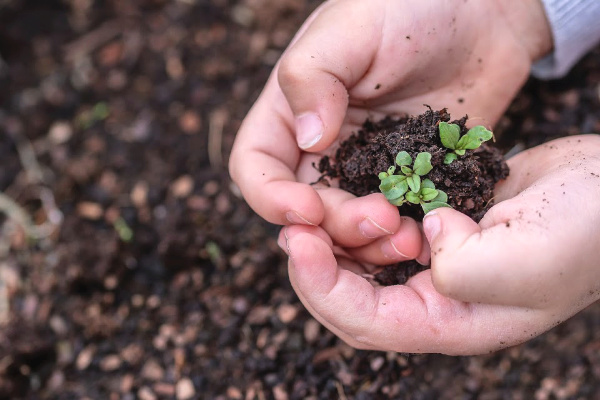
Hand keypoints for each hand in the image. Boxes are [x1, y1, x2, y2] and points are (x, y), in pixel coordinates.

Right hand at [230, 0, 551, 265]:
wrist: (483, 13)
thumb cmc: (411, 6)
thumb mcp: (352, 28)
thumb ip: (314, 77)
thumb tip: (307, 140)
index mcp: (292, 112)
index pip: (256, 167)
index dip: (270, 198)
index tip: (306, 210)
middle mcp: (323, 147)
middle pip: (306, 209)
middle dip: (334, 226)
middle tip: (379, 220)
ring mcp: (367, 168)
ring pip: (349, 226)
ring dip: (369, 243)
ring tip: (407, 237)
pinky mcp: (409, 180)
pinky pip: (397, 220)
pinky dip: (405, 237)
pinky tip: (428, 235)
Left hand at [279, 135, 599, 354]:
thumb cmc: (584, 232)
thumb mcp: (525, 259)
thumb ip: (463, 267)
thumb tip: (425, 238)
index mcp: (452, 323)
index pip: (365, 321)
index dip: (322, 287)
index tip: (298, 242)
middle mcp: (438, 301)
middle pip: (353, 299)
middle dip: (316, 267)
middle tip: (293, 226)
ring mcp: (437, 265)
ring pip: (364, 266)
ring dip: (336, 241)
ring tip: (314, 211)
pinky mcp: (439, 230)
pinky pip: (385, 233)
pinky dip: (362, 219)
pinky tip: (351, 197)